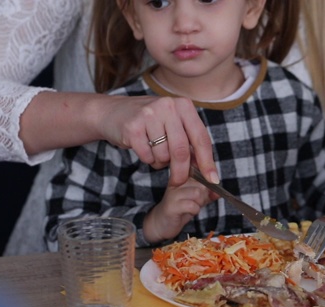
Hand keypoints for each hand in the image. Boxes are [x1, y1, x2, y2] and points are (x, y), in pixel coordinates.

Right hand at [99, 95, 218, 186]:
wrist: (112, 112)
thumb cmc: (148, 121)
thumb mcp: (172, 123)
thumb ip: (189, 141)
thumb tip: (206, 168)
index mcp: (184, 106)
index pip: (201, 138)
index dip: (207, 161)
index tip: (212, 179)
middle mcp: (168, 106)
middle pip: (181, 150)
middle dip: (181, 172)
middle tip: (177, 182)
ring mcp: (149, 115)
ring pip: (163, 155)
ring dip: (160, 161)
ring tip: (153, 149)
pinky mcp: (133, 127)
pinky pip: (147, 156)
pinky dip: (147, 158)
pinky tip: (142, 147)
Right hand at [142, 179, 218, 243]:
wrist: (162, 223)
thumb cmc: (180, 209)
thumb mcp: (196, 199)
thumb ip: (207, 194)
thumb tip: (220, 192)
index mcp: (182, 176)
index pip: (199, 169)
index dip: (207, 178)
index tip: (207, 189)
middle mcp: (176, 181)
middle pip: (201, 182)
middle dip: (204, 194)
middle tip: (198, 202)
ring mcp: (173, 193)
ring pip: (197, 193)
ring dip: (200, 203)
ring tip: (193, 207)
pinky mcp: (171, 205)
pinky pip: (192, 205)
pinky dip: (194, 210)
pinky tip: (189, 212)